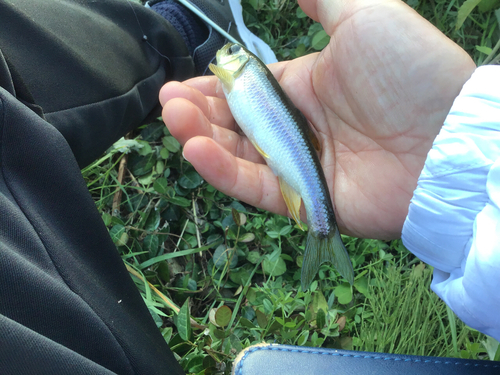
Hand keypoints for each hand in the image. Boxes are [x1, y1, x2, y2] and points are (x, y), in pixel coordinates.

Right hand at [159, 0, 474, 239]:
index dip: (212, 87)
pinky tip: (195, 150)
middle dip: (197, 112)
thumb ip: (321, 0)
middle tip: (168, 102)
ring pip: (238, 155)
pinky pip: (256, 187)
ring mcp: (299, 165)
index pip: (245, 90)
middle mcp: (296, 128)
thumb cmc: (411, 74)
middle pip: (234, 124)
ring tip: (174, 119)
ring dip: (201, 138)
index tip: (182, 82)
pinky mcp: (305, 199)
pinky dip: (223, 171)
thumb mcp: (364, 18)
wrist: (450, 136)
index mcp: (303, 87)